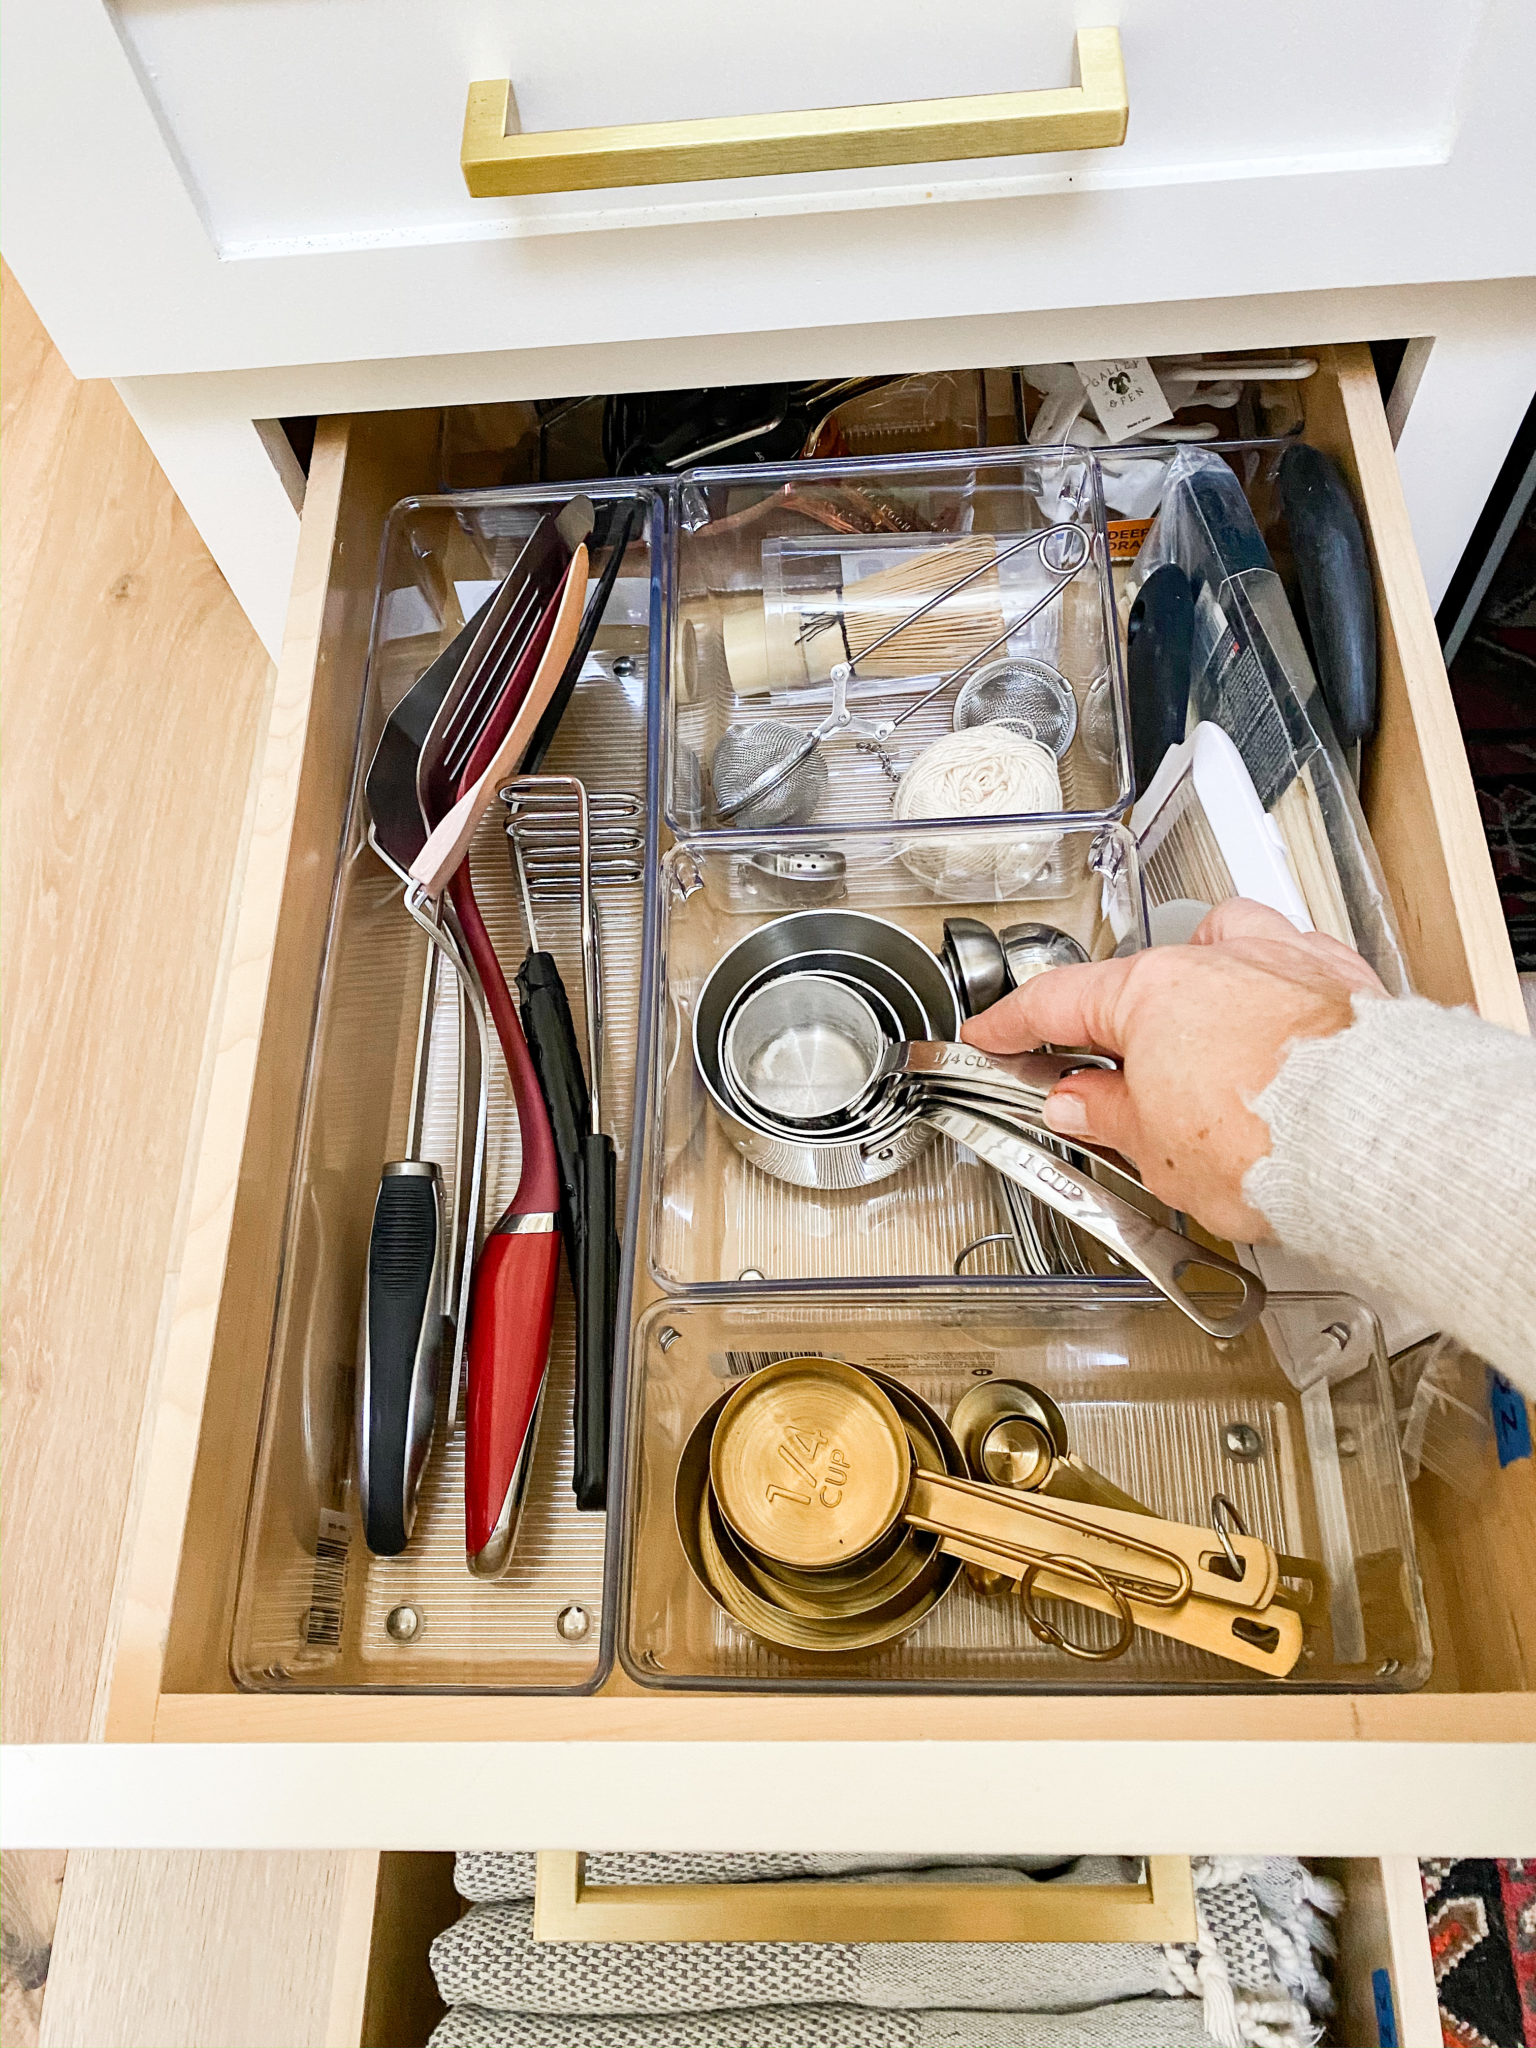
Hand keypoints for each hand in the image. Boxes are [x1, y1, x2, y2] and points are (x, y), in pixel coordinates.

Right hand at [960, 899, 1385, 1241]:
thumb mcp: (1158, 1152)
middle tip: (1113, 1082)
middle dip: (1123, 1025)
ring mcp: (1286, 962)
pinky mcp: (1347, 981)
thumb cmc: (1273, 1142)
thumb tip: (1080, 1104)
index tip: (995, 1033)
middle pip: (1145, 976)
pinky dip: (1278, 989)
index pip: (1058, 1002)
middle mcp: (1218, 960)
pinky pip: (1298, 961)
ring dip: (1205, 979)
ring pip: (1228, 942)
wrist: (1379, 1140)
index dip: (1014, 1023)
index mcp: (1152, 993)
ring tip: (1204, 1037)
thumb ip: (1109, 1117)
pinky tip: (1281, 1030)